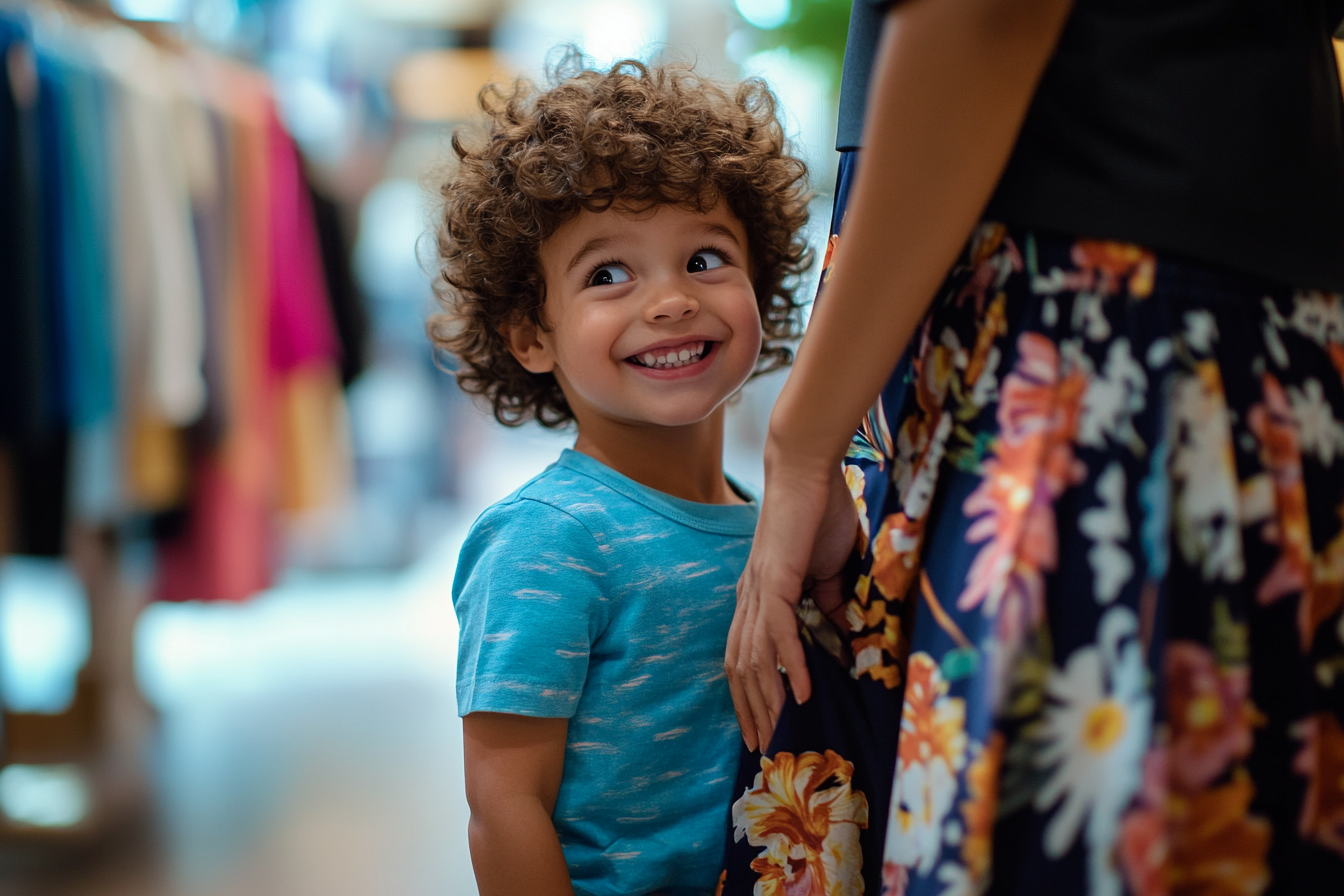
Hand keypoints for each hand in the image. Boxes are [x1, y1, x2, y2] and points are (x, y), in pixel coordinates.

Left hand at [726, 443, 857, 751]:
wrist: (809, 470)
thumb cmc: (818, 513)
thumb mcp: (828, 569)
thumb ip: (828, 600)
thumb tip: (840, 631)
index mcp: (757, 596)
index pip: (743, 655)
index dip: (748, 694)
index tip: (759, 727)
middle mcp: (749, 598)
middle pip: (739, 666)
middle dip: (749, 710)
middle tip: (761, 748)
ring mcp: (759, 589)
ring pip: (753, 657)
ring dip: (766, 698)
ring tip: (777, 732)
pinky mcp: (775, 579)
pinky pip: (779, 633)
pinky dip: (791, 665)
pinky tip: (803, 692)